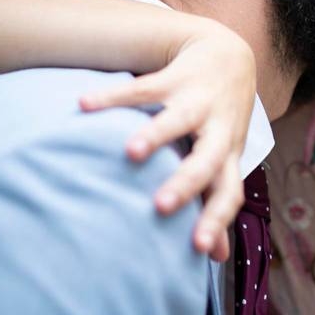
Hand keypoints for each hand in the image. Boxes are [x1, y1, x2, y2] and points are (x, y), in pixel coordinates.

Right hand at [79, 18, 256, 261]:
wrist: (230, 56)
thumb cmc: (222, 121)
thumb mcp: (225, 158)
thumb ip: (215, 202)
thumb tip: (217, 258)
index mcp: (228, 155)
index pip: (229, 192)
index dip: (217, 218)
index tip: (199, 248)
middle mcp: (217, 129)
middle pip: (207, 160)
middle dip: (185, 183)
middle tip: (162, 206)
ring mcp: (199, 101)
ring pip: (180, 118)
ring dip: (156, 135)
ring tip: (131, 152)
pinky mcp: (176, 77)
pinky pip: (143, 87)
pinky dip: (112, 95)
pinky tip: (83, 105)